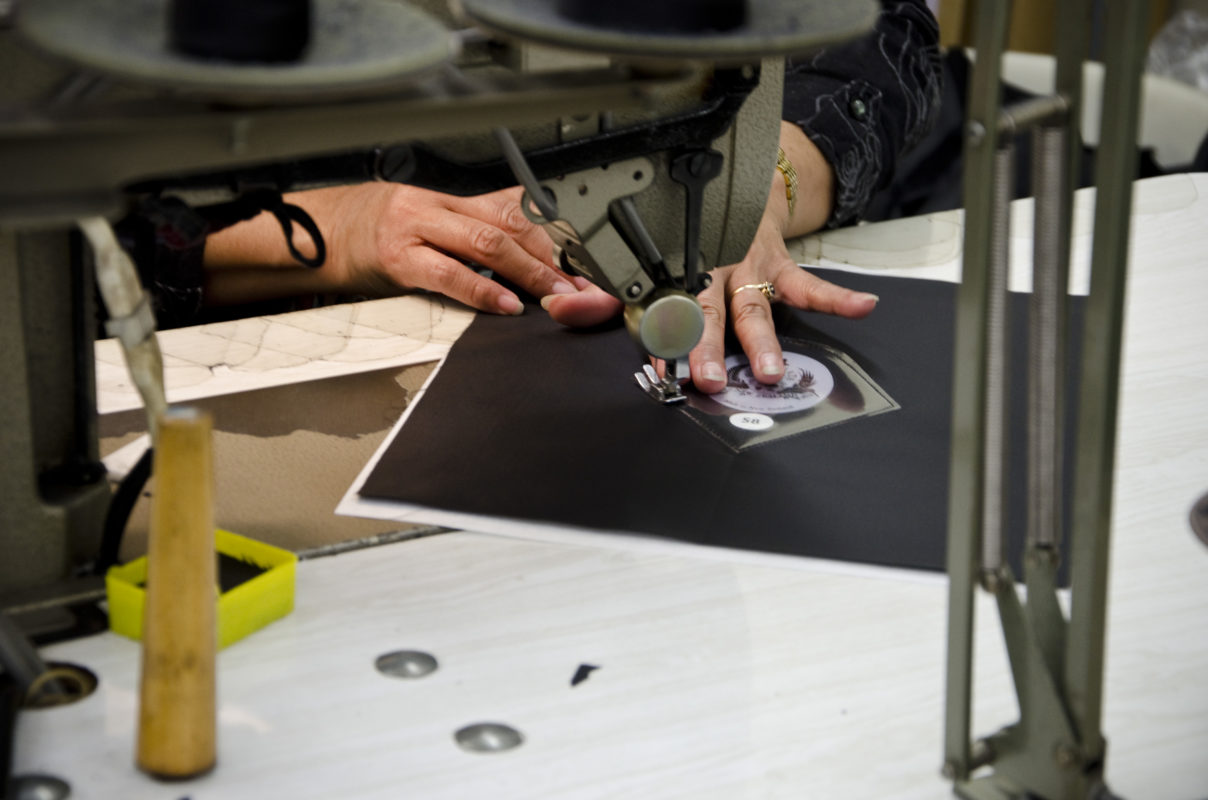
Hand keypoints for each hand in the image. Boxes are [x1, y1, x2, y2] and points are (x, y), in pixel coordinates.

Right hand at [330, 183, 573, 313]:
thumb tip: (533, 246)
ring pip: (487, 242)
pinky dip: (482, 290)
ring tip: (555, 295)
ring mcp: (417, 228)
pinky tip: (506, 304)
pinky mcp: (398, 258)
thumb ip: (478, 230)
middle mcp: (440, 206)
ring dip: (529, 272)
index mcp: (454, 198)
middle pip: (511, 224)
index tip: (583, 265)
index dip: (556, 238)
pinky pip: (448, 273)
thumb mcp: (434, 222)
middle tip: (580, 285)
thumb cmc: (381, 234)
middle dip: (552, 256)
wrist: (320, 234)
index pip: (519, 209)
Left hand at [542, 125, 878, 392]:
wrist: (726, 183)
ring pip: (753, 307)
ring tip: (772, 367)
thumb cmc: (682, 233)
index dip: (657, 338)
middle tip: (709, 379)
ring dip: (762, 339)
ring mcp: (745, 265)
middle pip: (706, 313)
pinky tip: (861, 307)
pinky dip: (837, 297)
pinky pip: (809, 283)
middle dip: (706, 346)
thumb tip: (562, 307)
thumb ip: (604, 290)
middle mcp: (707, 269)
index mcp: (671, 273)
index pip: (660, 310)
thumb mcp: (640, 259)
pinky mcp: (777, 261)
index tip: (657, 366)